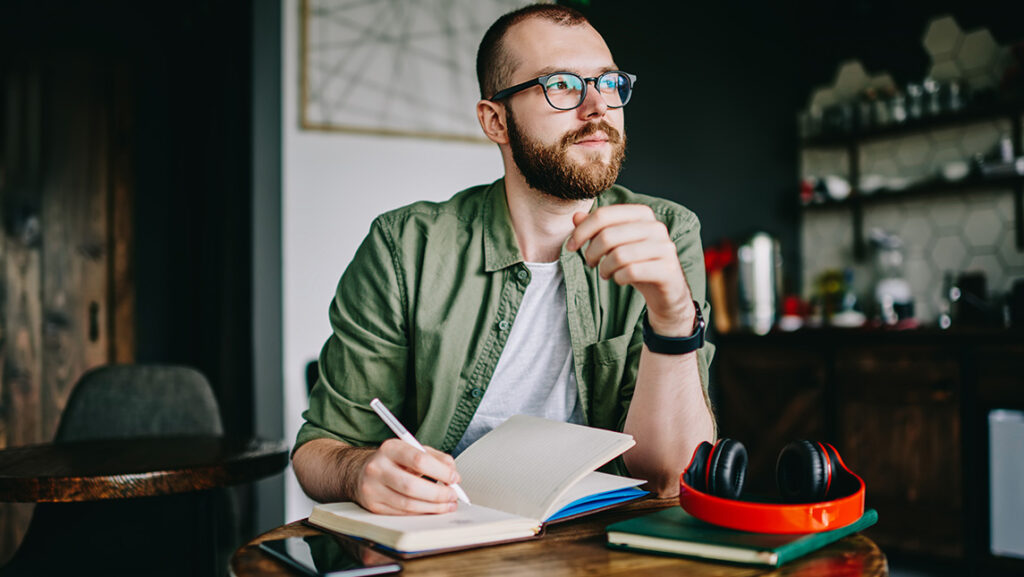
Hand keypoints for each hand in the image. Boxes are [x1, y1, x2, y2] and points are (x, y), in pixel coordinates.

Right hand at [353, 439, 461, 514]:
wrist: (360, 471)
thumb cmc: (393, 460)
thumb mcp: (412, 449)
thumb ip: (435, 457)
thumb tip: (453, 471)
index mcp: (390, 448)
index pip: (419, 460)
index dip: (441, 471)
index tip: (454, 478)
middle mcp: (378, 468)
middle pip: (412, 486)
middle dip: (438, 494)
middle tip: (453, 496)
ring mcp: (373, 489)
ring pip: (407, 504)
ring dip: (433, 507)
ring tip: (447, 505)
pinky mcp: (373, 506)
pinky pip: (402, 513)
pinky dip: (421, 512)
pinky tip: (431, 509)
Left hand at [566, 205, 694, 335]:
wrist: (666, 291)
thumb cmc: (638, 263)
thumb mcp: (615, 244)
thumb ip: (597, 229)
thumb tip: (576, 216)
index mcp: (642, 214)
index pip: (603, 215)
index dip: (581, 231)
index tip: (570, 246)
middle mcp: (656, 227)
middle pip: (608, 235)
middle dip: (591, 252)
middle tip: (590, 263)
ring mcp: (664, 247)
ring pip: (619, 255)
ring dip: (605, 268)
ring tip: (605, 273)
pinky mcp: (667, 269)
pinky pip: (632, 272)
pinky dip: (619, 278)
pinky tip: (619, 279)